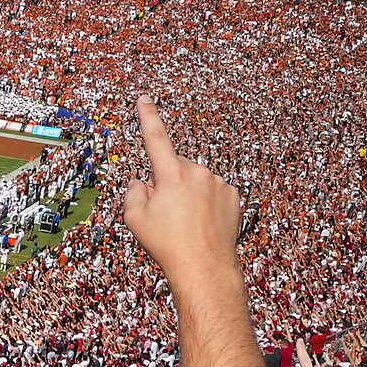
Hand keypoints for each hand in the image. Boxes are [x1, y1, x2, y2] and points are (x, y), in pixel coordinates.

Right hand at [120, 97, 242, 285]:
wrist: (204, 267)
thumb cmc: (167, 244)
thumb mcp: (134, 219)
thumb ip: (133, 192)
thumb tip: (142, 182)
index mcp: (172, 176)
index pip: (156, 139)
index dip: (148, 117)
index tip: (144, 99)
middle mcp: (199, 173)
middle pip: (174, 168)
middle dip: (166, 183)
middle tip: (163, 214)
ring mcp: (219, 183)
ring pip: (193, 181)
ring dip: (186, 194)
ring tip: (184, 223)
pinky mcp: (232, 195)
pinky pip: (211, 191)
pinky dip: (204, 202)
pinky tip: (200, 223)